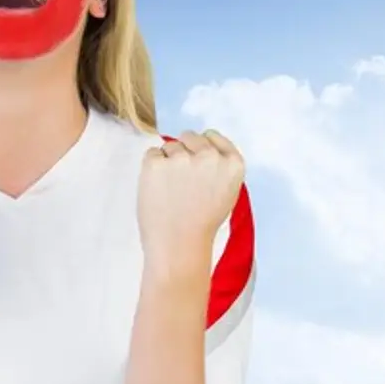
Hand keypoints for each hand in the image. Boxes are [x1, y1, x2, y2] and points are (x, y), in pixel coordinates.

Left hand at [138, 130, 244, 274]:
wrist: (178, 247)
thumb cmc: (201, 223)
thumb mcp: (226, 191)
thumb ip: (219, 166)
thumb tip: (201, 144)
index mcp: (233, 164)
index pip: (212, 136)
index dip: (202, 149)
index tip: (197, 166)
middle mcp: (210, 156)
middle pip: (190, 136)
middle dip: (184, 152)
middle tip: (182, 183)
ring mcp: (182, 158)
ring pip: (169, 146)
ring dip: (167, 163)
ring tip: (172, 192)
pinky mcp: (157, 163)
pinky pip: (151, 154)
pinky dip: (151, 169)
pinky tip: (159, 190)